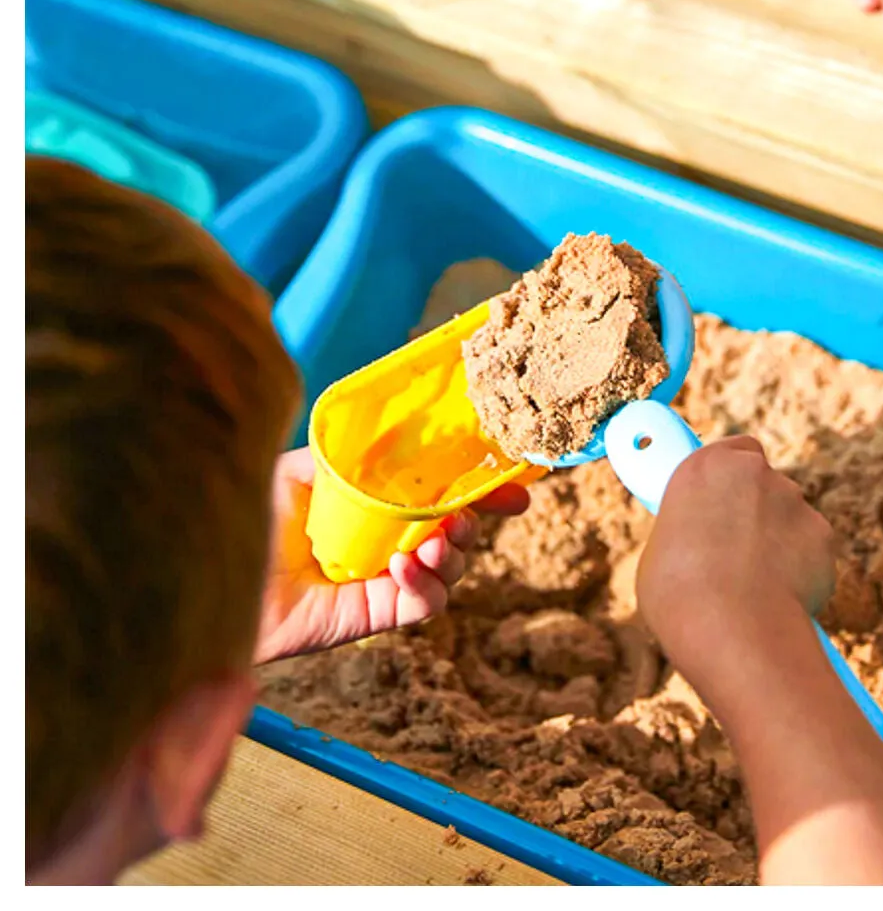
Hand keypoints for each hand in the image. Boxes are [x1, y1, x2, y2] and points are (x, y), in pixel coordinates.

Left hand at [254, 448, 527, 664]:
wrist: (209, 570)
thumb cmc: (246, 516)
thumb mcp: (301, 469)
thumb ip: (347, 456)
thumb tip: (401, 428)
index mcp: (376, 506)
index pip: (440, 496)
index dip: (481, 492)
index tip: (514, 488)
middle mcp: (385, 542)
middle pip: (455, 534)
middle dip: (474, 523)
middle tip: (467, 517)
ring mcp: (382, 580)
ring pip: (449, 570)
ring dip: (455, 553)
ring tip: (435, 543)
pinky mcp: (372, 615)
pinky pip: (423, 604)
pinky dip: (427, 585)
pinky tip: (405, 566)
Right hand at [636, 436, 836, 689]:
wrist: (733, 628)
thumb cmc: (681, 596)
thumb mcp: (663, 552)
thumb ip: (690, 531)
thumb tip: (700, 547)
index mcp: (706, 465)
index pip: (734, 449)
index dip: (732, 475)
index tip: (723, 498)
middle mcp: (755, 471)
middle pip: (765, 483)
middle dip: (757, 511)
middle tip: (736, 552)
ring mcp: (794, 500)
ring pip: (790, 517)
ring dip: (779, 542)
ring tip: (754, 587)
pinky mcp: (824, 534)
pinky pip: (812, 549)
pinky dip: (802, 569)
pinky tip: (779, 597)